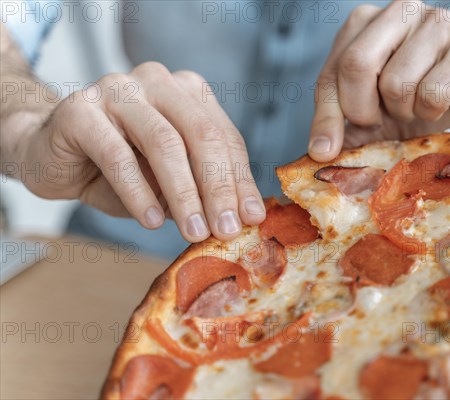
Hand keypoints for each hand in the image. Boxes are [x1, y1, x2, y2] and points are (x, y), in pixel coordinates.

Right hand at [18, 62, 264, 241]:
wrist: (49, 153)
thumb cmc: (118, 168)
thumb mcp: (169, 180)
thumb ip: (200, 189)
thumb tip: (241, 217)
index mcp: (188, 92)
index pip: (225, 137)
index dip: (241, 180)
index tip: (252, 218)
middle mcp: (157, 81)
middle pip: (202, 136)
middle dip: (218, 188)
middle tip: (227, 230)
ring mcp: (117, 89)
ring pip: (164, 143)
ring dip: (184, 194)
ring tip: (194, 231)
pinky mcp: (80, 109)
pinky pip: (117, 155)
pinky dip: (138, 192)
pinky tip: (151, 221)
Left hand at [308, 1, 449, 160]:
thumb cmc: (423, 96)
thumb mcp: (375, 112)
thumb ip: (345, 124)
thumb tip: (319, 151)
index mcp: (367, 22)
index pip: (332, 71)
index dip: (326, 116)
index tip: (325, 150)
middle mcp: (400, 11)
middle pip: (357, 65)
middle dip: (362, 109)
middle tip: (379, 120)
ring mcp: (438, 24)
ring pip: (396, 84)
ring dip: (404, 111)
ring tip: (418, 104)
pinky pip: (433, 94)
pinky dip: (433, 111)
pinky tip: (443, 103)